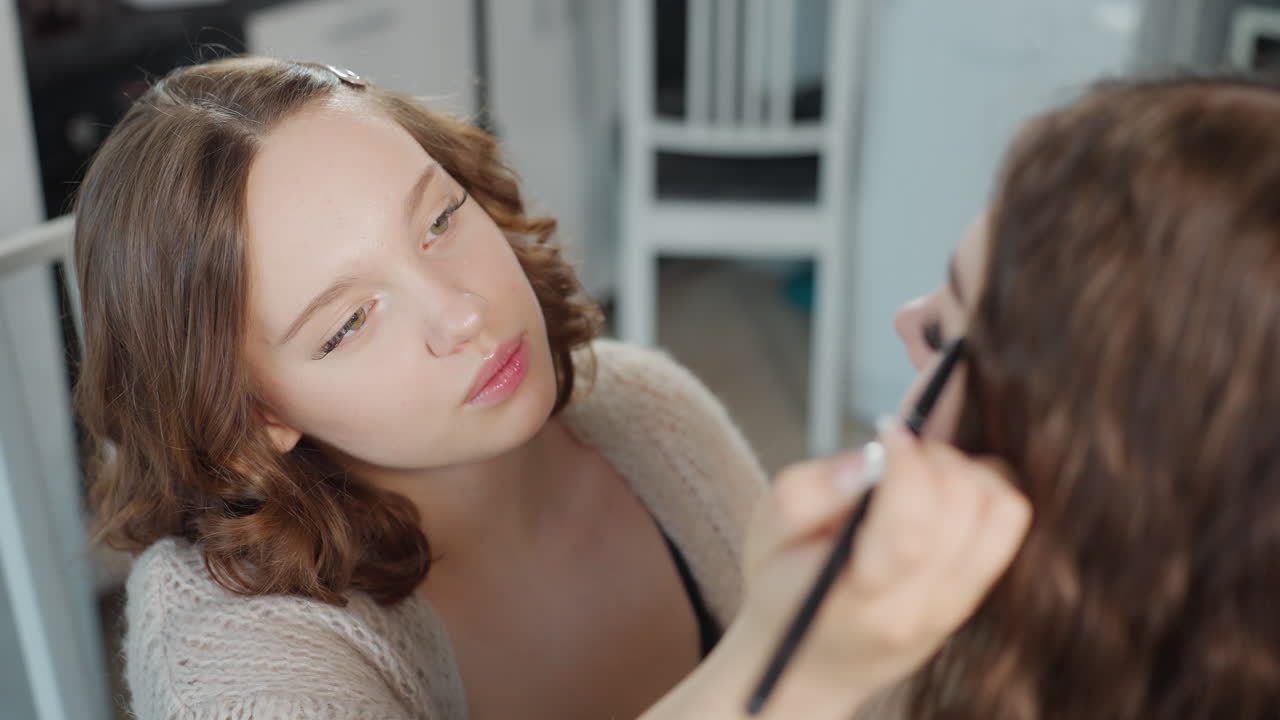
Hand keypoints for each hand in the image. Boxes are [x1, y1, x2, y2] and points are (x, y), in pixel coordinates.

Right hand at [736, 421, 1030, 716]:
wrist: (810, 662)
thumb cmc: (782, 590)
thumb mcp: (762, 536)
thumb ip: (806, 493)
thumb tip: (871, 457)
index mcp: (858, 603)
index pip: (910, 531)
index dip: (908, 466)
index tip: (888, 432)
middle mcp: (918, 611)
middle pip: (963, 511)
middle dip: (933, 458)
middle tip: (894, 451)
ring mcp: (955, 605)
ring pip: (999, 510)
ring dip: (963, 471)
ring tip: (916, 472)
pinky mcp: (976, 593)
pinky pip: (1007, 521)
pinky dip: (983, 486)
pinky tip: (940, 486)